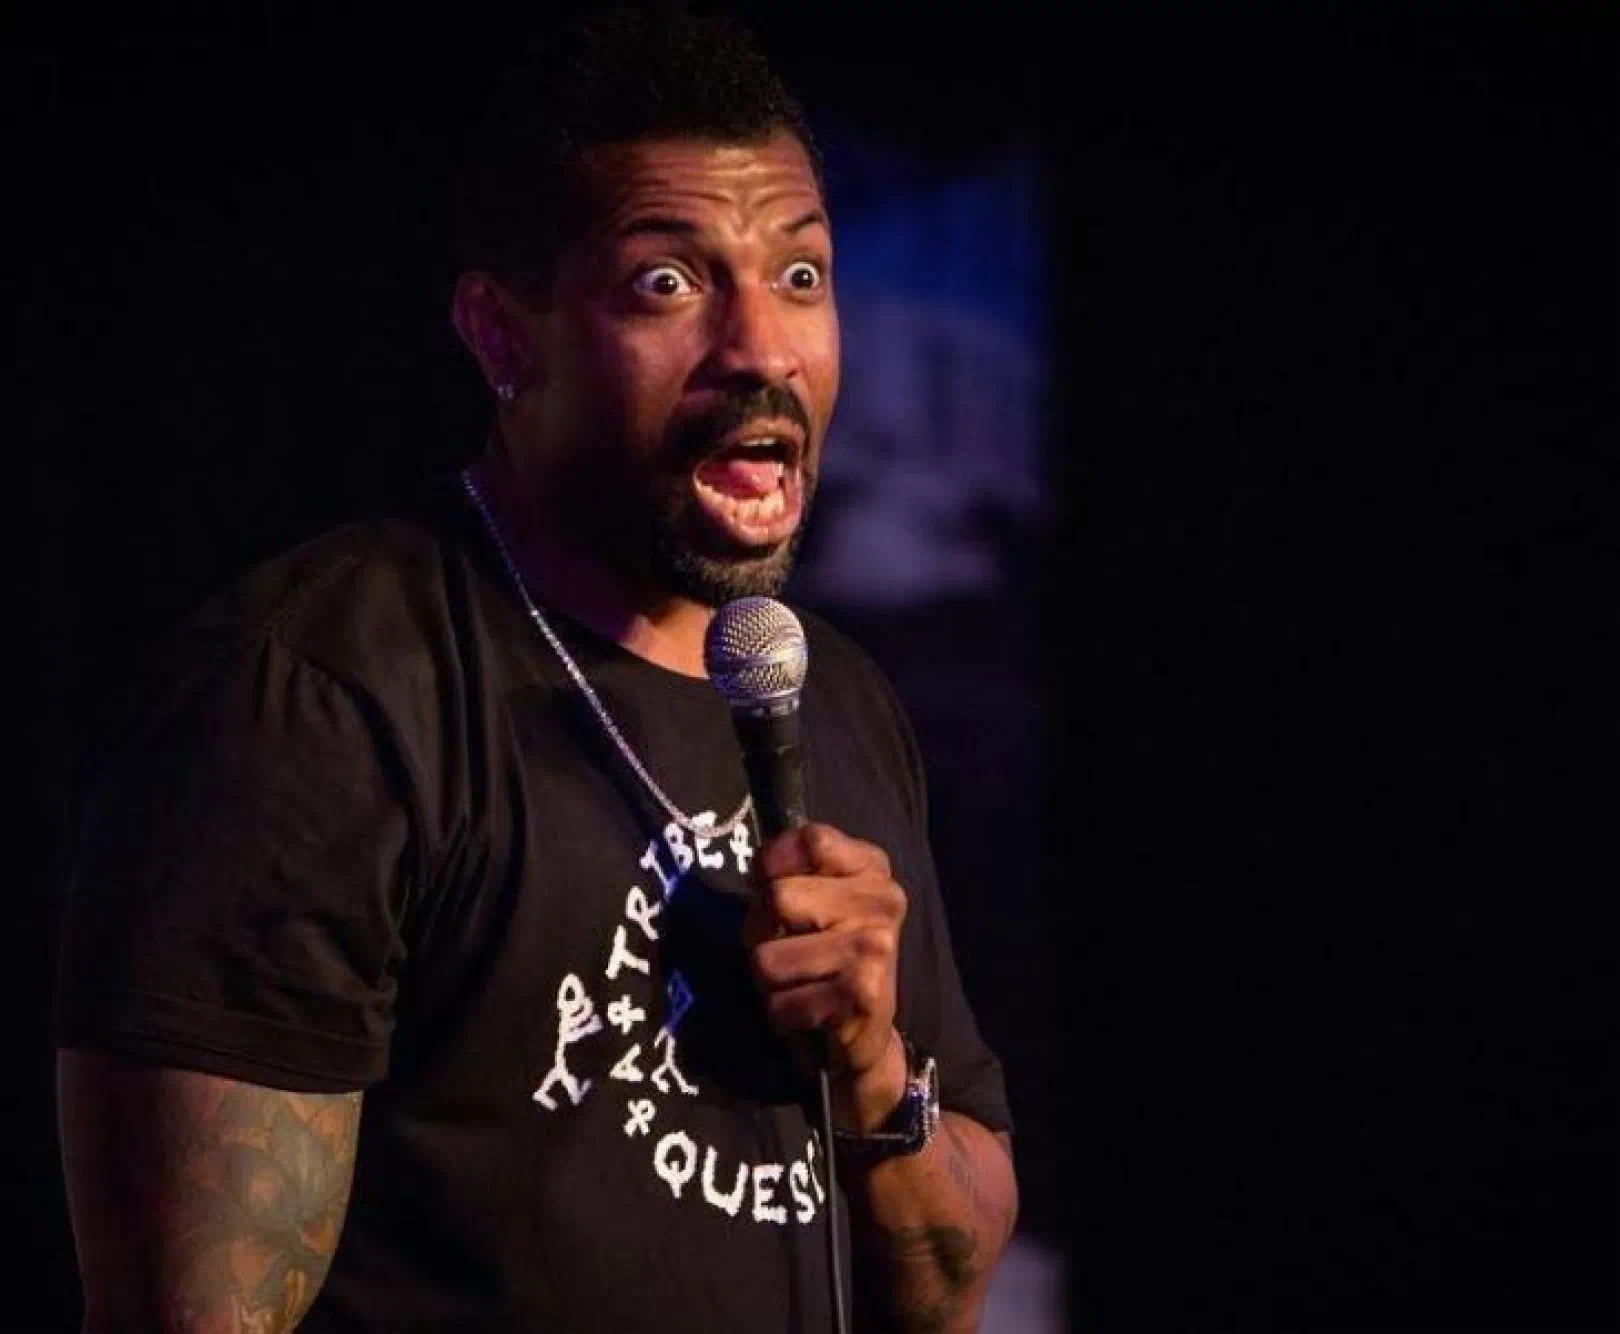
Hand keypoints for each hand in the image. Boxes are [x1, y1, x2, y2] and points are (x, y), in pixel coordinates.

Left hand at [743, 822, 909, 1129]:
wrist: (862, 1040)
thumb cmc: (824, 960)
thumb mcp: (814, 903)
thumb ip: (791, 873)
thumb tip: (758, 868)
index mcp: (872, 869)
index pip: (812, 840)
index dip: (773, 863)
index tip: (768, 885)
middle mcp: (883, 901)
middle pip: (778, 898)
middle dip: (761, 932)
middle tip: (786, 950)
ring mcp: (876, 948)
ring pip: (768, 957)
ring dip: (768, 981)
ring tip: (797, 984)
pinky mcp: (863, 995)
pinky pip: (781, 1002)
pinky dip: (782, 1014)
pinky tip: (809, 1013)